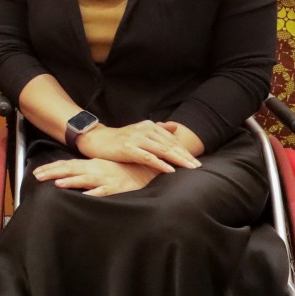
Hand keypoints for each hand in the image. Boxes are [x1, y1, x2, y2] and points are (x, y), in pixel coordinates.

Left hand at [33, 157, 156, 197]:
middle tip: (36, 176)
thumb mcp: (103, 166)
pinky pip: (103, 192)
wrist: (146, 171)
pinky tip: (84, 196)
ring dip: (71, 181)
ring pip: (84, 179)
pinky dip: (93, 193)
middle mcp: (96, 169)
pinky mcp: (116, 189)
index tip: (37, 172)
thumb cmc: (124, 170)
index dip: (52, 167)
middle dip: (53, 172)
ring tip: (57, 183)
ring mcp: (105, 179)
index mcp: (92, 164)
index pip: (68, 164)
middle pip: (71, 170)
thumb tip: (69, 173)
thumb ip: (87, 169)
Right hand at [72, 120, 199, 172]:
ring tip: (190, 168)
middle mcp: (144, 130)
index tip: (196, 161)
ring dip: (177, 160)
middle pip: (170, 144)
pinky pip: (147, 157)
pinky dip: (160, 163)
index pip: (171, 139)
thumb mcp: (139, 131)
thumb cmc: (118, 139)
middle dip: (185, 156)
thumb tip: (175, 127)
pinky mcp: (128, 148)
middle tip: (198, 166)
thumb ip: (158, 129)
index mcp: (149, 126)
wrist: (96, 139)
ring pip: (162, 150)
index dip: (185, 150)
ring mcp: (136, 139)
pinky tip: (169, 170)